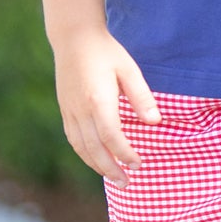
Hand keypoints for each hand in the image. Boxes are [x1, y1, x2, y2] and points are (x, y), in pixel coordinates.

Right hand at [52, 28, 158, 186]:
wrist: (74, 38)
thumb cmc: (106, 52)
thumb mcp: (129, 69)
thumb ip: (141, 97)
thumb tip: (155, 122)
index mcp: (98, 99)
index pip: (111, 135)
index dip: (124, 153)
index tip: (138, 163)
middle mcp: (80, 109)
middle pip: (94, 148)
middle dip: (111, 169)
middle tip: (127, 183)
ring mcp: (70, 111)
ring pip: (81, 147)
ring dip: (98, 166)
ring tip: (114, 178)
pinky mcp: (65, 110)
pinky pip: (74, 139)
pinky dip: (85, 154)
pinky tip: (96, 161)